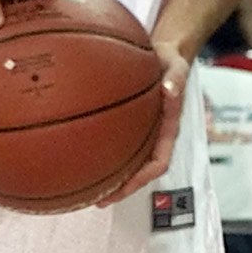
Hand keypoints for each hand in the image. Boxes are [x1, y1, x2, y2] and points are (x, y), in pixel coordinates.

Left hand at [96, 42, 186, 205]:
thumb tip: (169, 89)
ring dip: (107, 178)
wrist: (162, 52)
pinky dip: (95, 152)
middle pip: (138, 172)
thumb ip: (176, 78)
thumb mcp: (177, 65)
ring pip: (124, 162)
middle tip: (98, 200)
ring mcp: (139, 132)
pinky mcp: (125, 124)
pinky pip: (110, 142)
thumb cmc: (170, 60)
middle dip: (120, 188)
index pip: (158, 163)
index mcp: (168, 131)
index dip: (142, 180)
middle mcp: (153, 136)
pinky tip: (74, 153)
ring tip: (83, 189)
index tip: (125, 188)